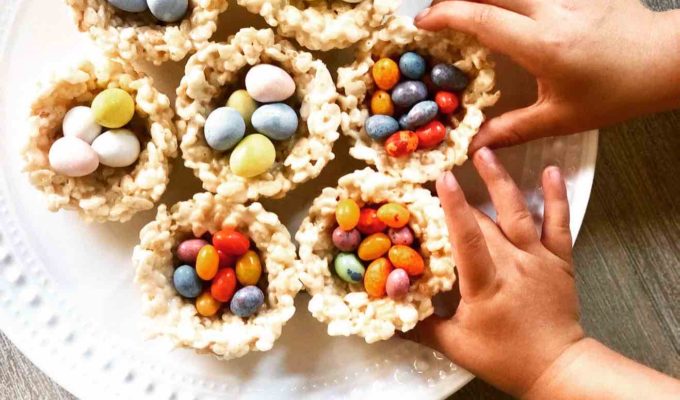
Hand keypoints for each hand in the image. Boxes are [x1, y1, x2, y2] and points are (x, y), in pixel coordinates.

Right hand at [409, 147, 584, 395]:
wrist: (558, 367)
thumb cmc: (505, 358)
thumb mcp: (455, 346)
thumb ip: (421, 326)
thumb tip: (387, 314)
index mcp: (486, 283)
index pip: (467, 239)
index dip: (453, 207)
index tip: (441, 178)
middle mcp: (513, 264)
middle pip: (484, 222)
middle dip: (462, 194)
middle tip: (442, 165)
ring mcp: (539, 258)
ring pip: (518, 212)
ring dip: (500, 180)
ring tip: (486, 152)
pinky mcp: (560, 260)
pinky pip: (559, 223)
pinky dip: (557, 196)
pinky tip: (551, 170)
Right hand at [417, 0, 679, 149]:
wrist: (664, 60)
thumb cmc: (616, 92)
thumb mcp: (562, 117)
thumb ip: (513, 129)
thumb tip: (476, 145)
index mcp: (541, 45)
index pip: (481, 18)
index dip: (445, 15)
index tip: (421, 22)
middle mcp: (550, 10)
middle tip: (436, 13)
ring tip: (464, 8)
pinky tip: (502, 8)